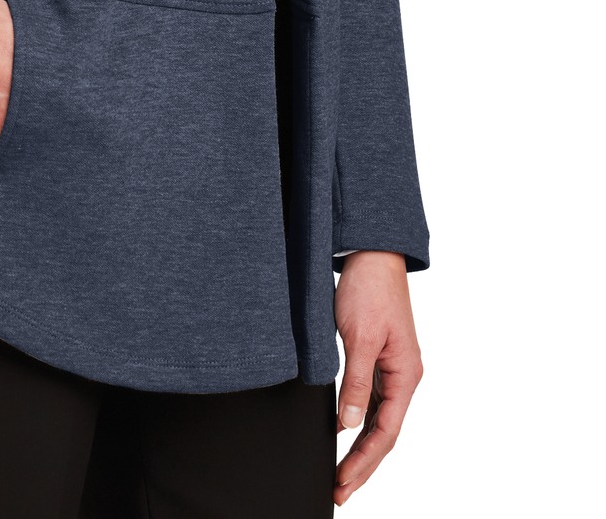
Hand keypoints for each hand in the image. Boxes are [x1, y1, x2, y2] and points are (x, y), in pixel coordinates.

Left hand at [333, 251, 423, 504]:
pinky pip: (372, 399)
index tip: (341, 484)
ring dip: (361, 448)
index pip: (385, 433)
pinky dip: (360, 421)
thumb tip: (347, 425)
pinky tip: (345, 435)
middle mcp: (404, 376)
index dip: (363, 462)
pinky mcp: (380, 358)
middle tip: (338, 491)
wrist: (372, 253)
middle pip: (384, 433)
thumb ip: (354, 383)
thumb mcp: (357, 337)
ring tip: (340, 474)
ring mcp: (393, 368)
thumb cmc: (369, 290)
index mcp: (406, 375)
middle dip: (362, 464)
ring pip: (378, 419)